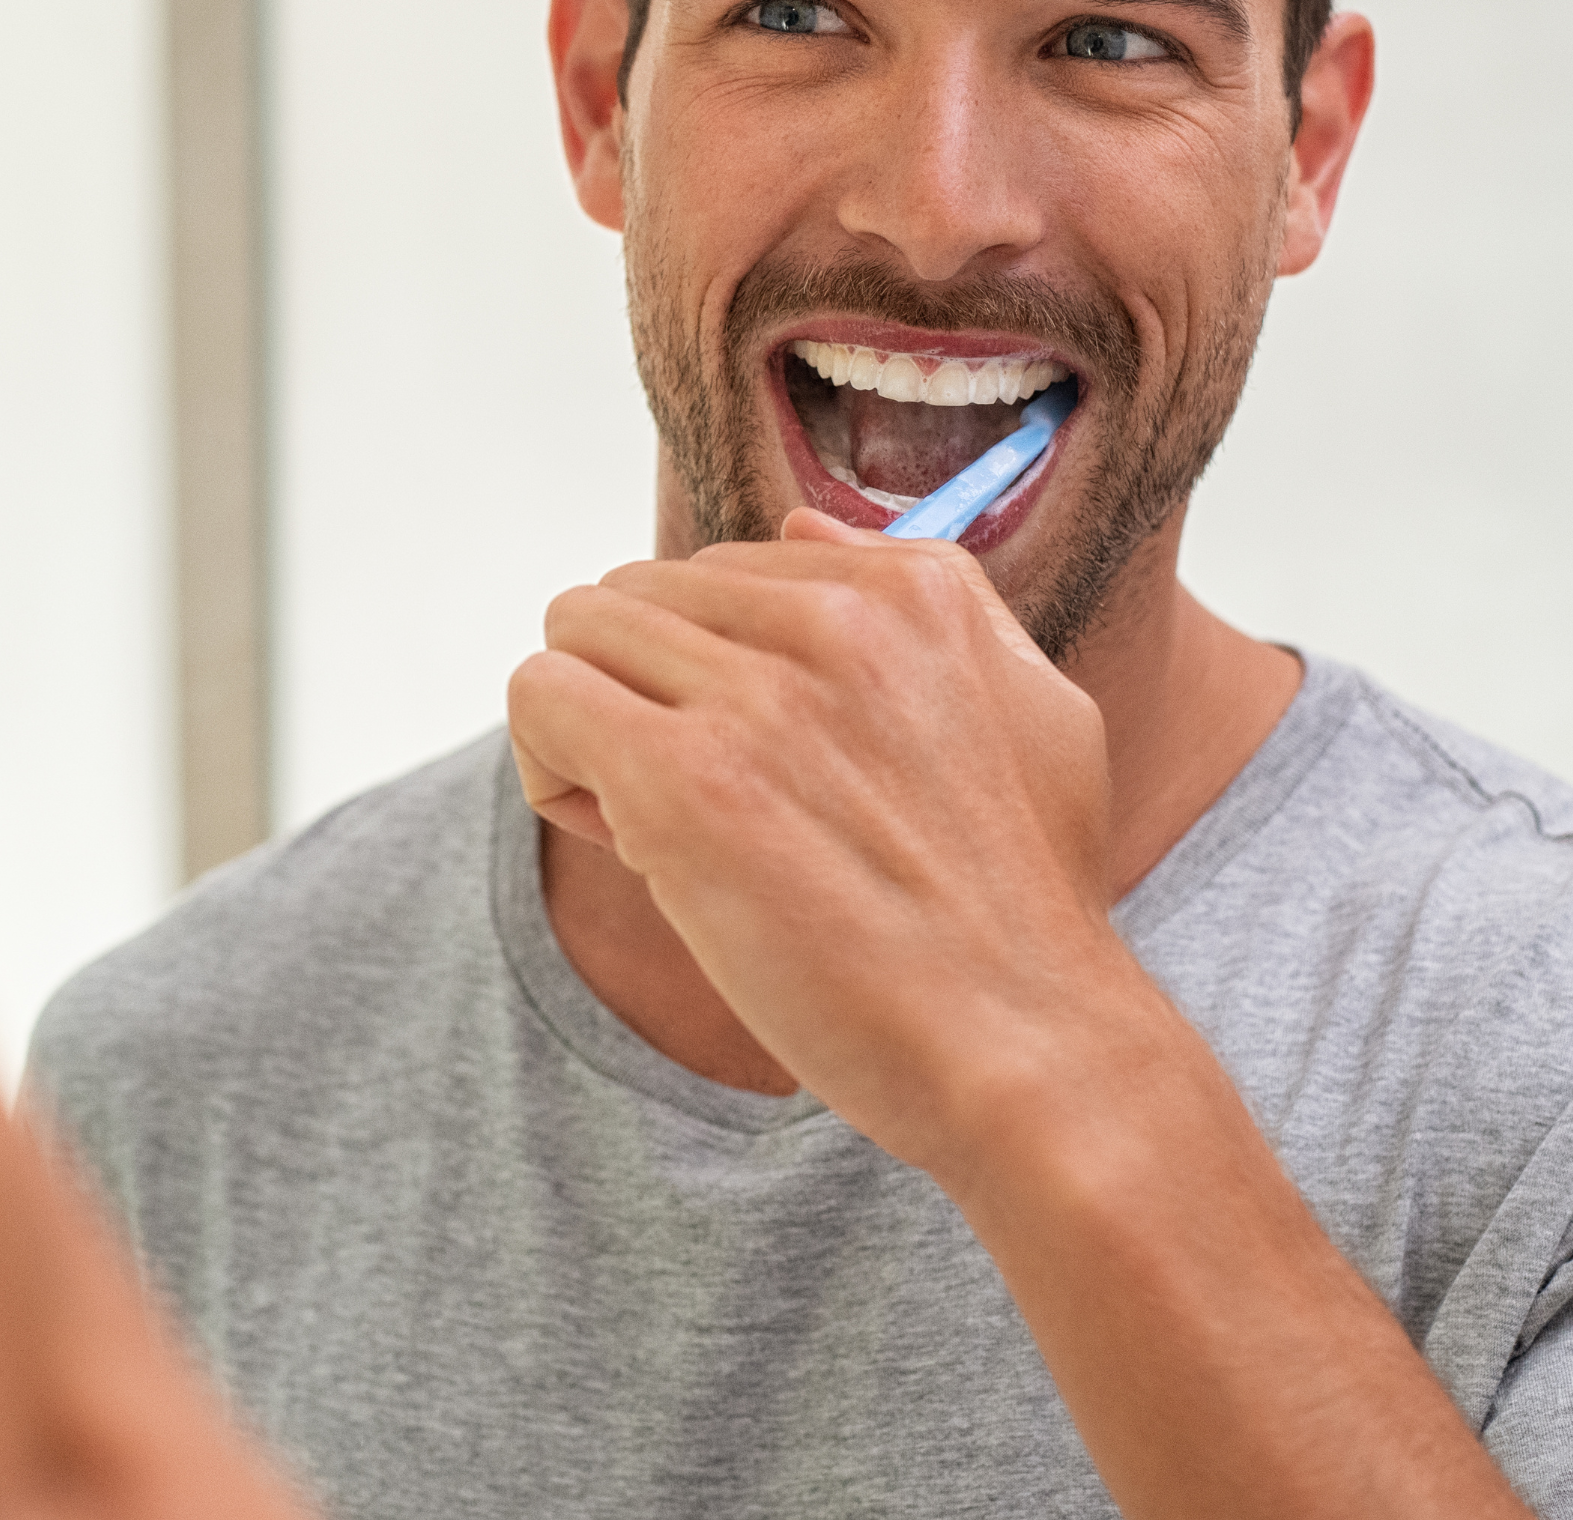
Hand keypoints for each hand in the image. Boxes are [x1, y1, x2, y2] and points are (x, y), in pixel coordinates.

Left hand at [508, 508, 1130, 1178]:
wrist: (1030, 1048)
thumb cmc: (1023, 905)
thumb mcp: (1030, 705)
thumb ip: (928, 597)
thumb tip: (798, 524)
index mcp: (910, 590)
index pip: (724, 569)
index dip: (713, 670)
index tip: (756, 763)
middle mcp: (833, 618)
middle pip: (637, 592)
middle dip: (641, 692)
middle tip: (697, 804)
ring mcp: (757, 694)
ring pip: (577, 632)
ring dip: (591, 726)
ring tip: (655, 823)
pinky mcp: (685, 780)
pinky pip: (541, 698)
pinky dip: (549, 766)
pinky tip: (619, 839)